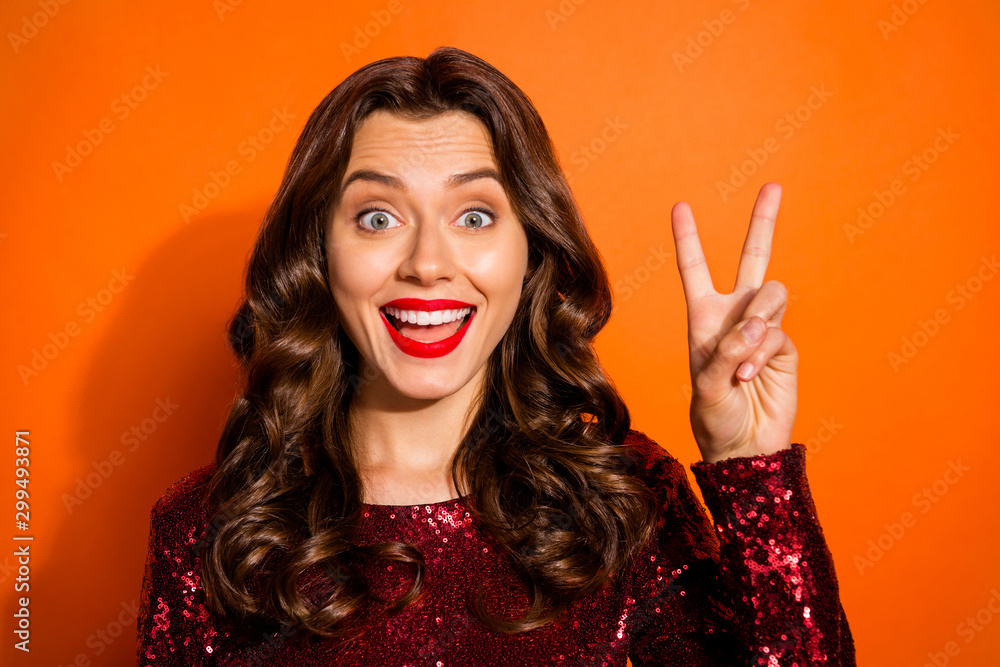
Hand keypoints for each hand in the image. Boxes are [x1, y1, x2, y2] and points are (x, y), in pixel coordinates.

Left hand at [669, 183, 797, 463]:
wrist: (744, 447)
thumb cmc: (714, 418)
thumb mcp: (706, 385)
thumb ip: (727, 350)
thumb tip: (759, 324)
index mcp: (704, 318)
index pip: (695, 270)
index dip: (688, 239)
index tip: (681, 206)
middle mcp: (735, 316)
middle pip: (753, 258)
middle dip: (763, 221)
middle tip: (774, 185)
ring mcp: (764, 329)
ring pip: (770, 294)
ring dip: (756, 325)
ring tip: (742, 363)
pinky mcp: (785, 346)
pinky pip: (778, 331)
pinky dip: (762, 352)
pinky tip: (751, 377)